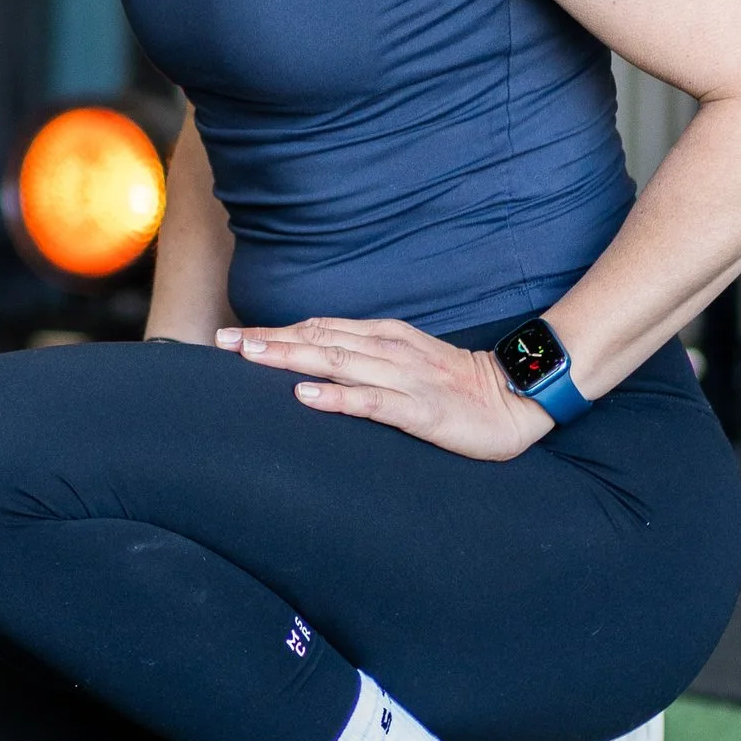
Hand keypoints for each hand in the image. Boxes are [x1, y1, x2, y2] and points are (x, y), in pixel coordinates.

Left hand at [217, 315, 554, 460]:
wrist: (517, 398)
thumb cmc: (458, 385)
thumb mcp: (407, 360)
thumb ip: (367, 357)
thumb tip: (318, 357)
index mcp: (384, 338)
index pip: (319, 329)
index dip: (274, 331)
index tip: (232, 336)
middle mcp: (388, 351)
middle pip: (318, 340)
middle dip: (268, 340)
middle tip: (223, 341)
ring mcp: (404, 379)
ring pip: (337, 363)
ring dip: (290, 358)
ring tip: (250, 357)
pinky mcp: (421, 411)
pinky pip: (372, 401)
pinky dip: (336, 396)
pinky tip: (306, 395)